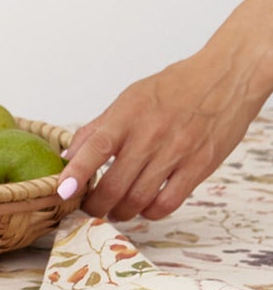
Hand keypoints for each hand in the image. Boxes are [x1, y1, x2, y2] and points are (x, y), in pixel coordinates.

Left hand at [57, 47, 262, 220]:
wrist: (226, 77)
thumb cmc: (174, 88)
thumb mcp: (129, 98)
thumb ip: (98, 129)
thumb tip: (68, 156)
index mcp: (129, 114)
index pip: (96, 147)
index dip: (76, 172)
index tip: (62, 191)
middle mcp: (151, 133)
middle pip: (115, 185)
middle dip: (96, 205)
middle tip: (91, 208)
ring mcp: (177, 151)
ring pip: (138, 199)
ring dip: (121, 212)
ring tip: (116, 210)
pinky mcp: (200, 165)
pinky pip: (168, 203)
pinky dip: (150, 212)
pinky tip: (145, 206)